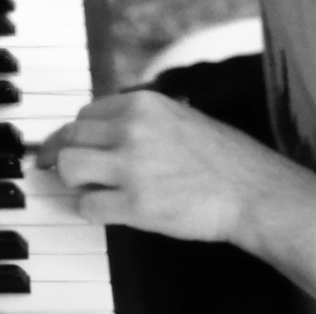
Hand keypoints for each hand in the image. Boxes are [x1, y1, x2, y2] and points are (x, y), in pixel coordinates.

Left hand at [37, 90, 302, 246]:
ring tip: (89, 188)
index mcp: (142, 104)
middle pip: (71, 137)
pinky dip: (91, 210)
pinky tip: (108, 210)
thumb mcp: (180, 117)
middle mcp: (131, 129)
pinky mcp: (135, 205)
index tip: (68, 144)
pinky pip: (87, 206)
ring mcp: (131, 167)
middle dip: (65, 154)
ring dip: (74, 181)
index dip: (77, 133)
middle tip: (61, 168)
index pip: (85, 113)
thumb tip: (104, 129)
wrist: (253, 192)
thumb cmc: (224, 158)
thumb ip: (141, 118)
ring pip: (69, 168)